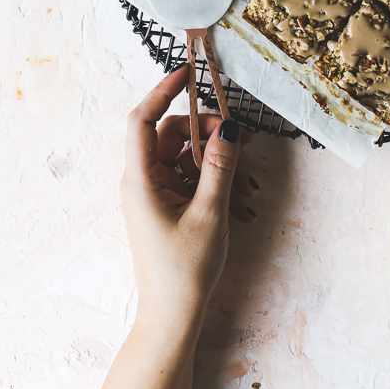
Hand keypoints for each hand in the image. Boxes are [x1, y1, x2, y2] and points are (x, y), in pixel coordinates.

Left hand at [120, 64, 256, 324]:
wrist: (174, 317)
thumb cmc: (185, 270)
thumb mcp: (209, 213)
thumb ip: (219, 166)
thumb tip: (227, 126)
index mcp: (141, 179)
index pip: (143, 118)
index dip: (163, 90)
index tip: (188, 72)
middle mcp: (143, 180)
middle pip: (173, 134)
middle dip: (210, 135)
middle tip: (242, 142)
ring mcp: (155, 193)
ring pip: (187, 157)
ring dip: (220, 165)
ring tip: (248, 188)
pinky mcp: (168, 205)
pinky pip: (192, 179)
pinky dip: (216, 184)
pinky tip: (242, 204)